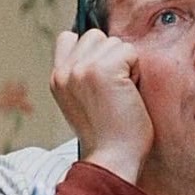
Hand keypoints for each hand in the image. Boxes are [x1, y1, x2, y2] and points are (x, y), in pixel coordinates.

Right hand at [50, 29, 153, 182]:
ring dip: (126, 64)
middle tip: (115, 90)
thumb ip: (84, 75)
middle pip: (96, 36)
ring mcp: (81, 69)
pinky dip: (136, 71)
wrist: (113, 159)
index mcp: (57, 79)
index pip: (70, 38)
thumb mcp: (83, 101)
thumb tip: (105, 49)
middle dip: (112, 57)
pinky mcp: (102, 70)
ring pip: (114, 42)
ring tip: (122, 93)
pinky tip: (129, 93)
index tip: (104, 79)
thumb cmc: (109, 135)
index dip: (94, 52)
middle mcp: (65, 71)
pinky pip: (130, 51)